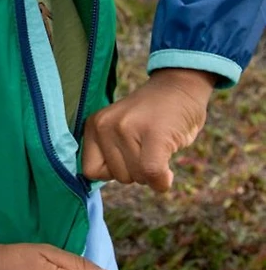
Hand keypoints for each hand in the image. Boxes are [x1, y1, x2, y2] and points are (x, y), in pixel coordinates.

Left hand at [82, 68, 214, 191]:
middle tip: (148, 146)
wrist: (179, 88)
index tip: (129, 157)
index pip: (91, 171)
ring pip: (138, 178)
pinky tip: (168, 171)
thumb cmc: (151, 117)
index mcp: (95, 124)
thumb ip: (108, 152)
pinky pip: (152, 174)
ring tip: (158, 145)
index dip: (113, 172)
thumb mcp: (118, 129)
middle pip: (118, 177)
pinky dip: (162, 181)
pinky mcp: (153, 135)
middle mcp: (105, 125)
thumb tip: (94, 178)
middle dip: (137, 170)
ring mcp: (127, 128)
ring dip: (153, 172)